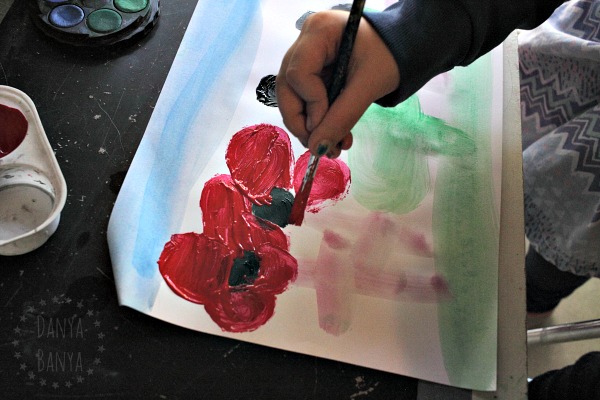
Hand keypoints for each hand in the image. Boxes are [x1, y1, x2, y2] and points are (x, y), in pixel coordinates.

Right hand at [276, 10, 399, 157]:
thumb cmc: (389, 56)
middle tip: (321, 147)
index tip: (327, 129)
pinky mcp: (310, 71)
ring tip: (333, 147)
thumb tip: (318, 148)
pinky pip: (304, 100)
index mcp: (319, 31)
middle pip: (287, 88)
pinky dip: (318, 121)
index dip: (310, 105)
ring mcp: (305, 55)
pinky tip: (335, 136)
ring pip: (293, 97)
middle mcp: (304, 40)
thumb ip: (343, 116)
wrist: (400, 48)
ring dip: (311, 127)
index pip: (298, 74)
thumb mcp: (369, 86)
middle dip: (302, 123)